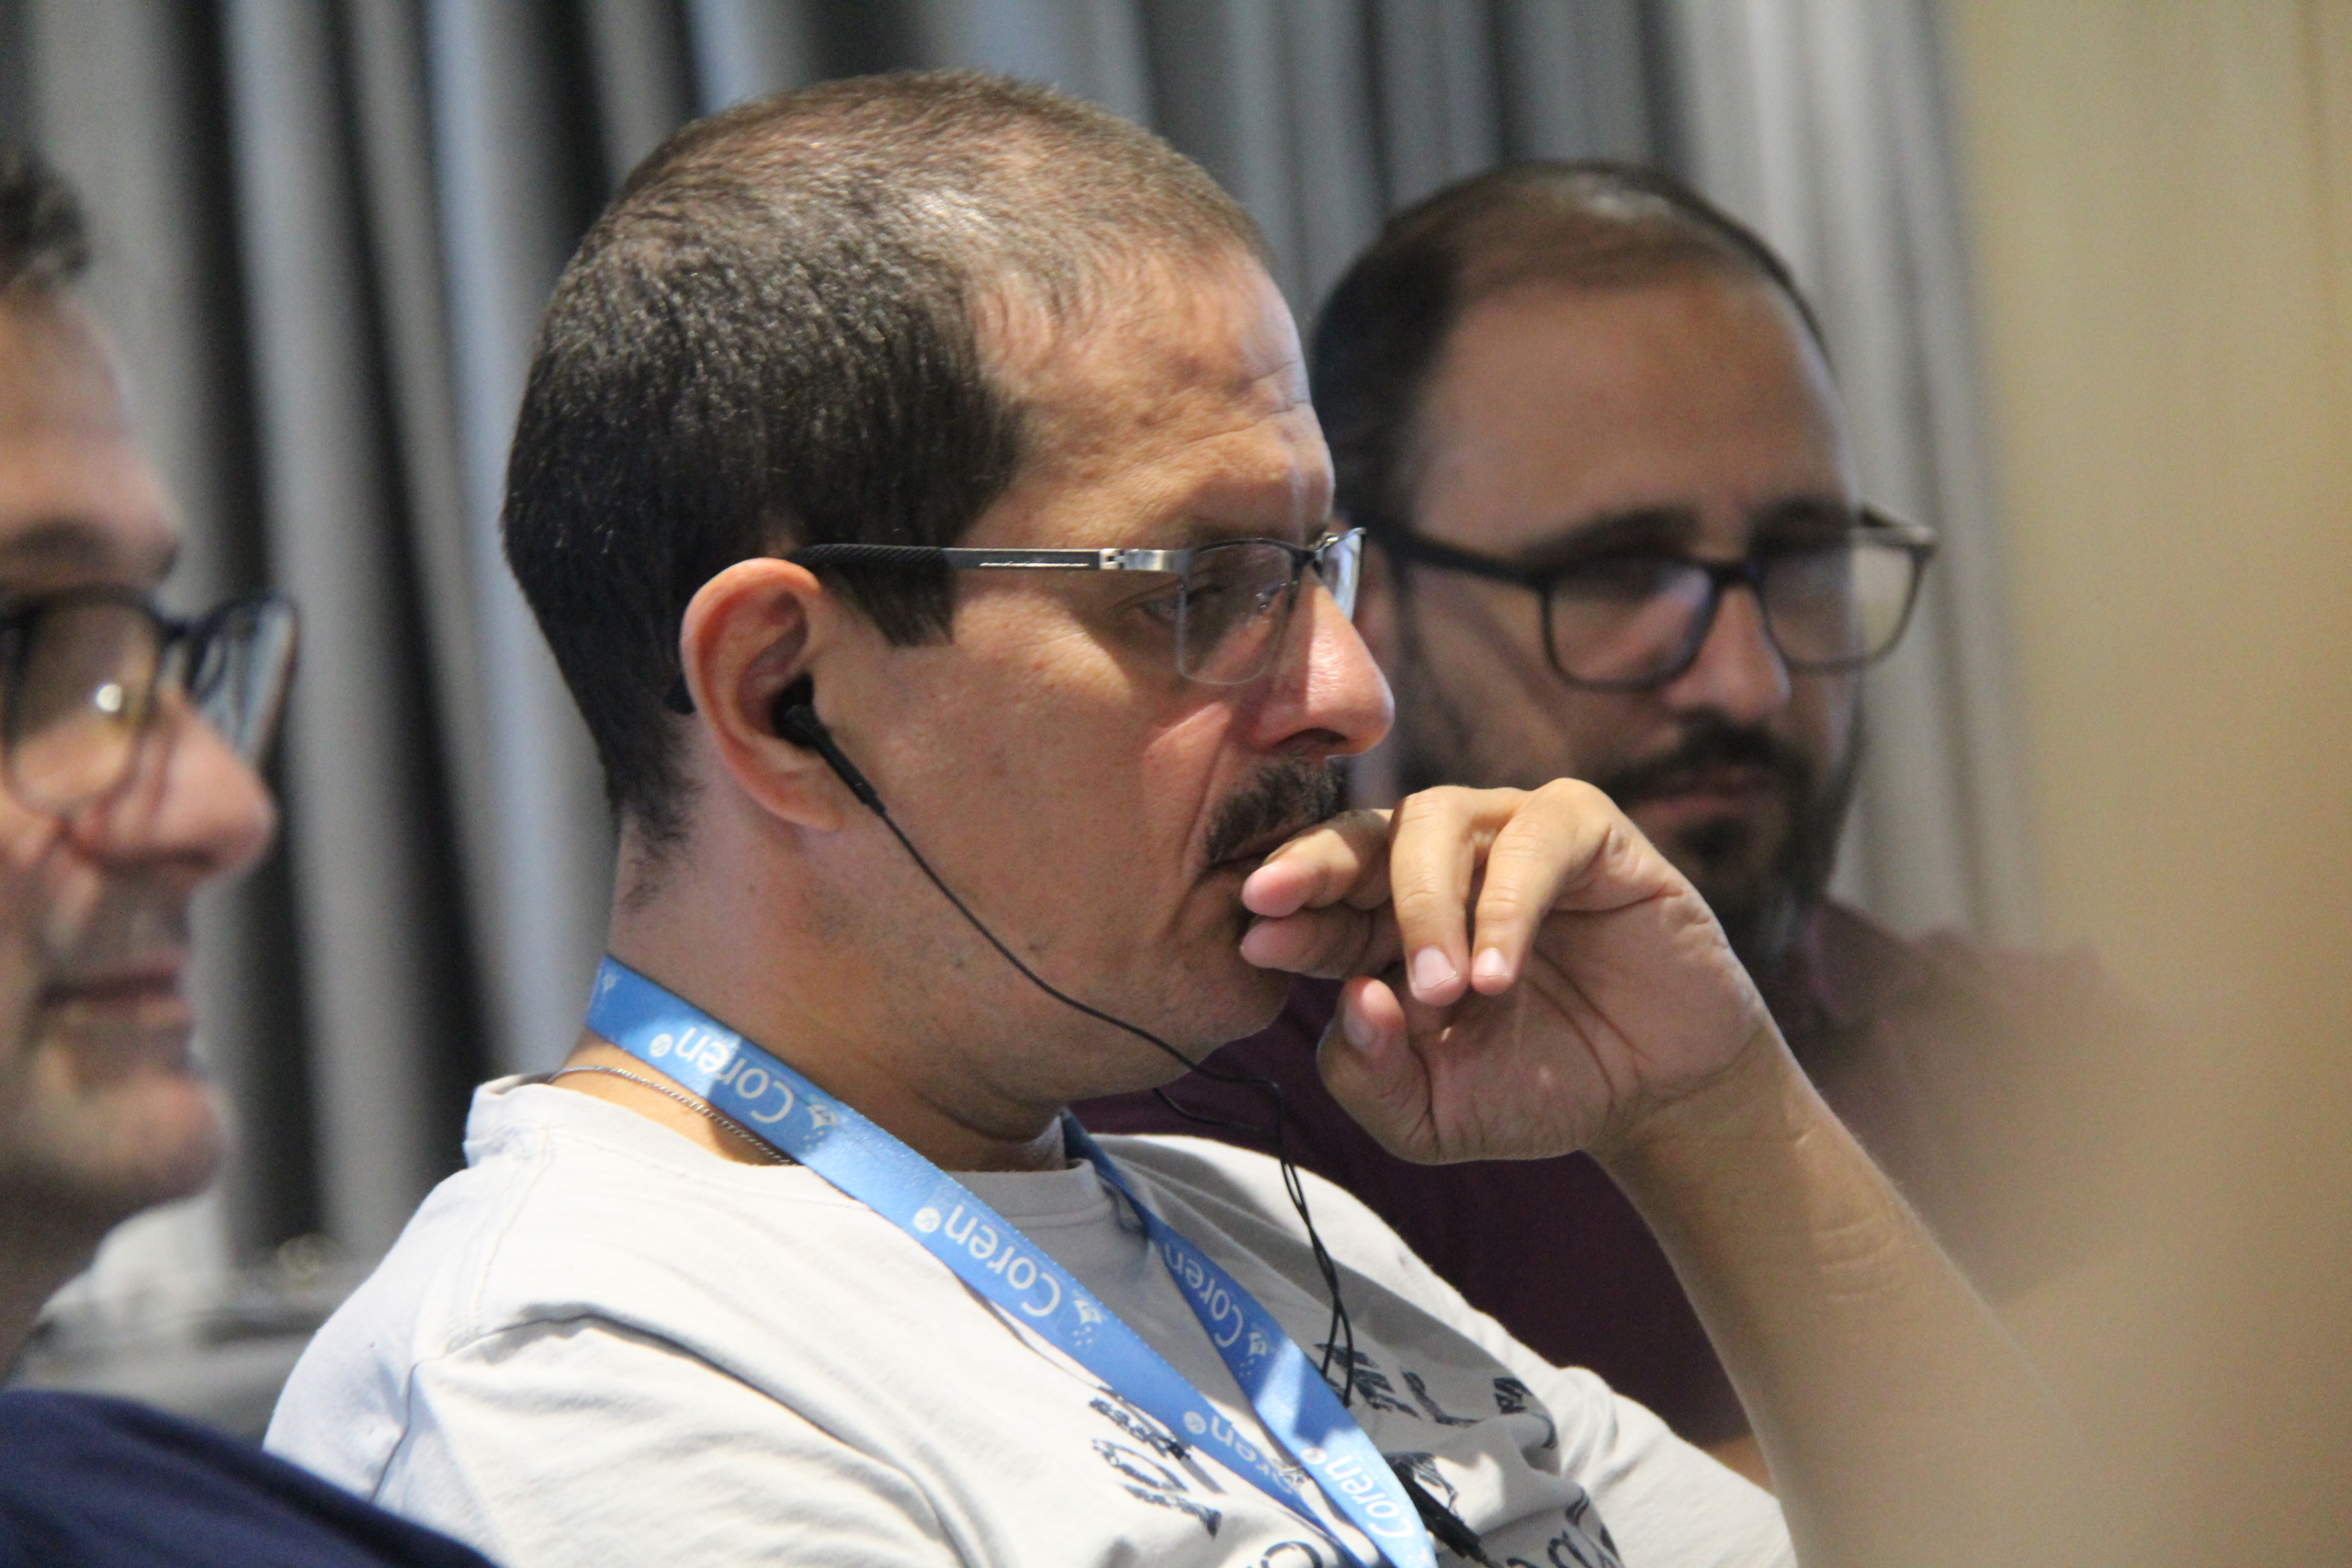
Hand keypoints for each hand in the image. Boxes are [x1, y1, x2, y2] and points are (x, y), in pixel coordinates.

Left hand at [1236, 782, 1779, 1163]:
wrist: (1655, 1096)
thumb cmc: (1535, 1088)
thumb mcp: (1430, 1115)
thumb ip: (1370, 1076)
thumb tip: (1348, 1002)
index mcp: (1385, 921)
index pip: (1320, 897)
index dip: (1286, 911)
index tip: (1251, 937)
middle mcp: (1442, 864)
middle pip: (1363, 834)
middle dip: (1314, 868)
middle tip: (1277, 912)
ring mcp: (1512, 837)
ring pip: (1439, 820)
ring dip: (1423, 903)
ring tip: (1439, 988)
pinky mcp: (1589, 832)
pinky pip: (1537, 837)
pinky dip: (1509, 904)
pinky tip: (1498, 975)